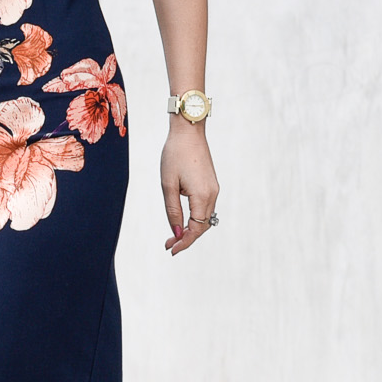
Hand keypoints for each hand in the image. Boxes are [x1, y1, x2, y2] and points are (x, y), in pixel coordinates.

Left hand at [161, 119, 217, 254]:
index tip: (171, 250)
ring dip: (191, 228)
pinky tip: (183, 219)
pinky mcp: (212, 184)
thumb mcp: (168, 185)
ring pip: (205, 218)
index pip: (195, 229)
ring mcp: (214, 189)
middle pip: (202, 226)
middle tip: (169, 244)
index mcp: (202, 196)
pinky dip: (195, 218)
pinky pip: (205, 208)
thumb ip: (172, 211)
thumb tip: (177, 232)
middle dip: (187, 238)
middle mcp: (212, 195)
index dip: (184, 242)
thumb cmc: (175, 155)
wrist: (189, 131)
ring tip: (174, 234)